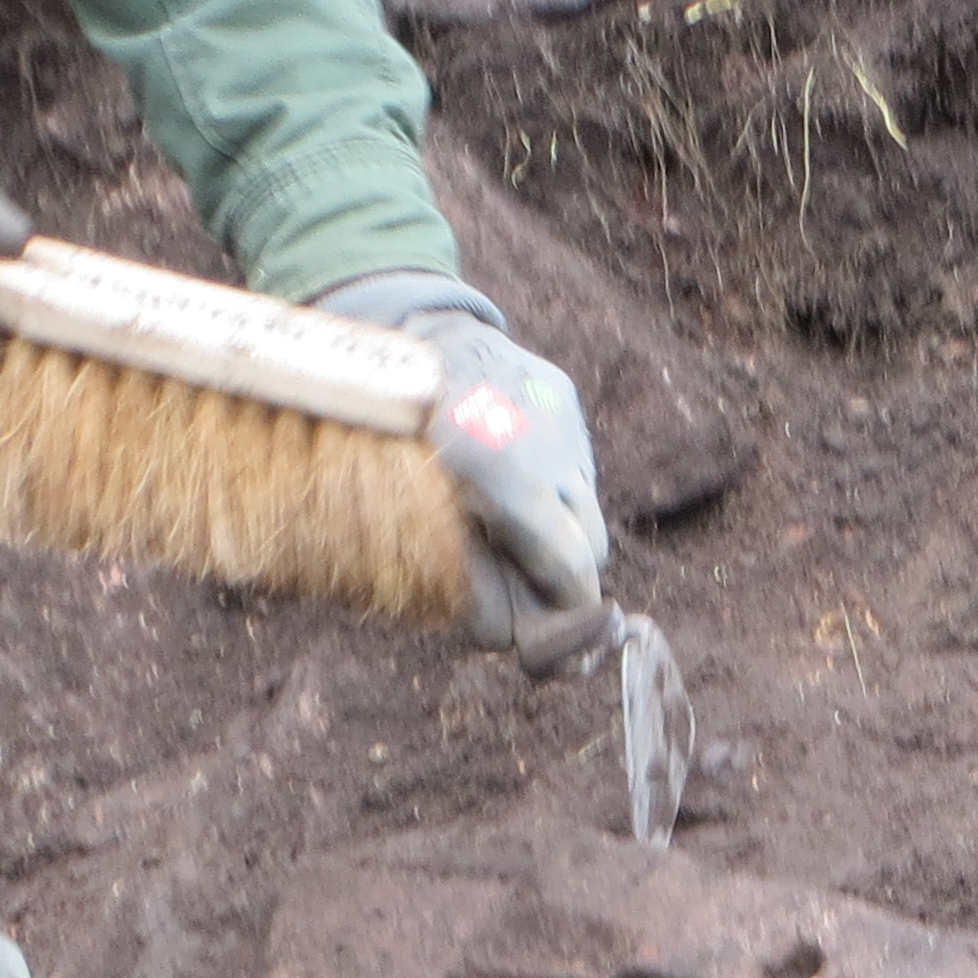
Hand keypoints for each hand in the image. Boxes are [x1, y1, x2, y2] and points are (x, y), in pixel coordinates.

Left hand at [314, 273, 610, 664]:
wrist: (389, 334)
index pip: (573, 569)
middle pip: (592, 548)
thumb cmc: (385, 442)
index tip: (553, 636)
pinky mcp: (560, 393)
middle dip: (567, 577)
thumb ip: (471, 590)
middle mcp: (544, 444)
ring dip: (559, 531)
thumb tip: (516, 642)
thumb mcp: (413, 527)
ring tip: (511, 523)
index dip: (568, 613)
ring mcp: (559, 416)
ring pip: (587, 507)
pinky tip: (510, 473)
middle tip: (532, 589)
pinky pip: (575, 464)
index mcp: (502, 475)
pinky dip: (552, 486)